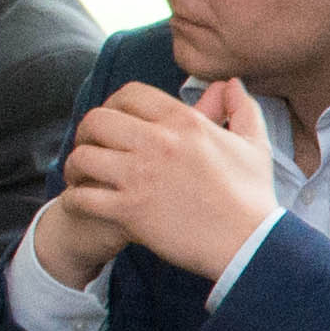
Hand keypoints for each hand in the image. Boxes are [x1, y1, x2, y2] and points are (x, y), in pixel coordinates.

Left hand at [58, 78, 287, 280]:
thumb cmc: (254, 198)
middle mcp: (158, 143)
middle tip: (89, 146)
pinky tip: (81, 202)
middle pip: (97, 121)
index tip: (114, 121)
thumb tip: (231, 84)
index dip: (114, 104)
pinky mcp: (130, 211)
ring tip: (80, 176)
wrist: (251, 245)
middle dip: (86, 132)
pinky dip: (75, 199)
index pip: (131, 95)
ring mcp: (140, 178)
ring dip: (76, 166)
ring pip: (83, 157)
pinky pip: (83, 197)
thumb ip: (242, 109)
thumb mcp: (255, 146)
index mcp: (184, 123)